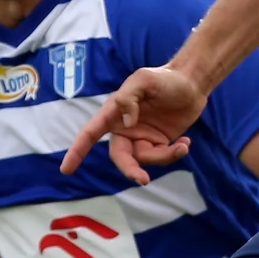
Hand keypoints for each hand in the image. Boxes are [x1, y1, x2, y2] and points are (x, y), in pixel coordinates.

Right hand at [61, 66, 207, 184]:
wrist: (192, 83)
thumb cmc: (165, 78)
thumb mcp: (144, 80)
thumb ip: (129, 98)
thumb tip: (128, 123)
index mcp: (114, 113)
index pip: (90, 133)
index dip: (77, 151)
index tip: (66, 170)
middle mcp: (125, 128)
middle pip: (119, 156)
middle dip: (130, 169)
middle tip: (143, 179)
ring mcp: (142, 137)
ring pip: (144, 160)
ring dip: (163, 157)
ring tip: (183, 145)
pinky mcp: (159, 143)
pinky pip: (161, 157)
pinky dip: (174, 154)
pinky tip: (185, 143)